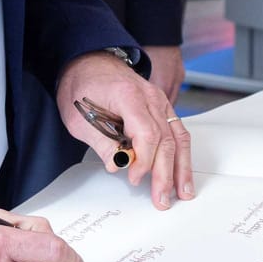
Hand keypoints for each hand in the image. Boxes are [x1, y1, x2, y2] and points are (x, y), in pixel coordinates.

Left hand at [56, 51, 194, 208]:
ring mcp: (159, 100)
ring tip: (183, 192)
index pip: (147, 134)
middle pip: (165, 139)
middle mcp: (150, 96)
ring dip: (181, 167)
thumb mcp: (79, 117)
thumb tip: (118, 166)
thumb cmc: (82, 86)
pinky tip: (182, 172)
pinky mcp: (161, 107)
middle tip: (162, 199)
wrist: (89, 62)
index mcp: (128, 95)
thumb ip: (101, 142)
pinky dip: (181, 153)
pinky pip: (176, 131)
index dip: (144, 161)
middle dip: (166, 173)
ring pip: (177, 137)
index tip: (135, 179)